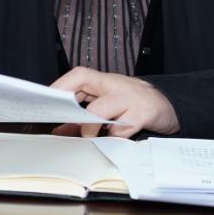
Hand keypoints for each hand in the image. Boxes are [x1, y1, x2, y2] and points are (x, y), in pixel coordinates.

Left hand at [48, 66, 179, 138]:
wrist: (166, 105)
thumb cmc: (132, 103)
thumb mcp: (109, 106)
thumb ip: (83, 116)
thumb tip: (59, 130)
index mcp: (105, 81)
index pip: (79, 74)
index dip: (61, 85)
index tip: (46, 100)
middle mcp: (116, 85)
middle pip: (86, 82)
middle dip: (68, 101)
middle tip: (62, 121)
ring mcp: (129, 99)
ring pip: (100, 109)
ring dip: (89, 126)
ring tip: (88, 135)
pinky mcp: (143, 115)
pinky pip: (121, 130)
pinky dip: (112, 138)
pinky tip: (111, 140)